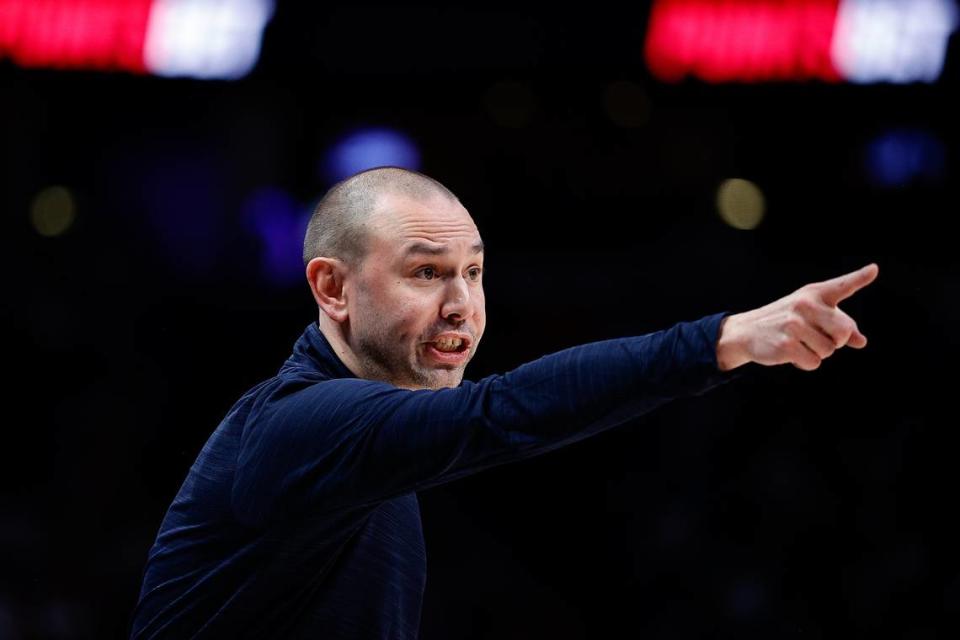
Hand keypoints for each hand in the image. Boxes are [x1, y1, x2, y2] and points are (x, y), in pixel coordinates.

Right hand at [716, 263, 878, 370]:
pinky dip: (805, 363)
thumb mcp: (811, 317)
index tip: (873, 270)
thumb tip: (862, 341)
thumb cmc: (785, 322)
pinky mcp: (786, 344)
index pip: (842, 286)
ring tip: (799, 343)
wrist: (747, 331)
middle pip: (844, 332)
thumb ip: (838, 326)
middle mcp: (805, 305)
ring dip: (818, 353)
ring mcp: (794, 324)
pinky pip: (814, 362)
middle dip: (836, 341)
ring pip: (829, 350)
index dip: (859, 278)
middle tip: (817, 337)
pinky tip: (791, 353)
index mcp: (814, 294)